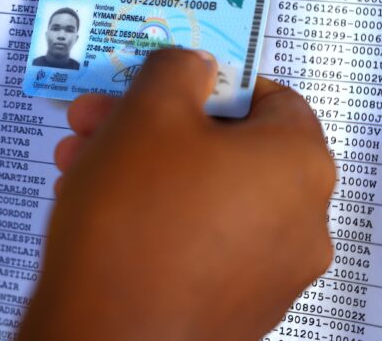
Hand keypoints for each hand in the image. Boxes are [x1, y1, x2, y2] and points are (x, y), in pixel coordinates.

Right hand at [19, 49, 334, 340]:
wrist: (104, 333)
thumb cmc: (134, 218)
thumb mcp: (148, 112)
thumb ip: (177, 69)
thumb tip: (194, 66)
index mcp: (297, 164)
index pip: (272, 97)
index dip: (212, 80)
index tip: (165, 83)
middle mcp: (299, 222)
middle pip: (223, 147)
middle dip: (151, 124)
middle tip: (100, 118)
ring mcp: (266, 272)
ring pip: (200, 193)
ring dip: (142, 167)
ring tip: (82, 162)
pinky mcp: (229, 306)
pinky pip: (194, 238)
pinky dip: (153, 213)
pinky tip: (99, 206)